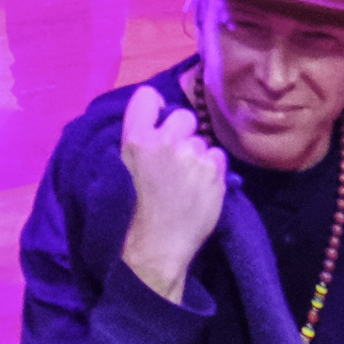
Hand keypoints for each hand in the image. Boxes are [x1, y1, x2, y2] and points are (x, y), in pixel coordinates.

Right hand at [113, 82, 230, 299]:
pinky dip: (212, 170)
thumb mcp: (125, 166)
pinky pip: (218, 157)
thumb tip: (158, 111)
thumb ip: (140, 136)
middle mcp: (165, 141)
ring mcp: (193, 156)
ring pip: (203, 140)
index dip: (155, 106)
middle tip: (175, 158)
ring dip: (197, 155)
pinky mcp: (214, 172)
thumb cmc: (136, 208)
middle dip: (182, 133)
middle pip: (184, 116)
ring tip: (187, 181)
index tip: (158, 120)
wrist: (157, 247)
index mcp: (136, 139)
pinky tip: (200, 188)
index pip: (147, 96)